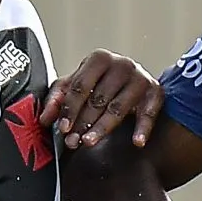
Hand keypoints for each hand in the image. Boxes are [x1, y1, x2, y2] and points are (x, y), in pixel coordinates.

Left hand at [45, 50, 162, 150]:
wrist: (133, 78)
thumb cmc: (101, 81)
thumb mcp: (77, 85)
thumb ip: (59, 98)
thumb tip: (45, 118)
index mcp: (99, 59)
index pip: (80, 86)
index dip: (69, 108)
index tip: (63, 127)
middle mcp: (121, 64)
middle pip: (98, 98)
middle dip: (83, 122)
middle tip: (73, 140)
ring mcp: (140, 78)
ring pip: (119, 108)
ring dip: (102, 127)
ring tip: (90, 141)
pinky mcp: (156, 92)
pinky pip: (149, 113)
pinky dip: (143, 128)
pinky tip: (137, 141)